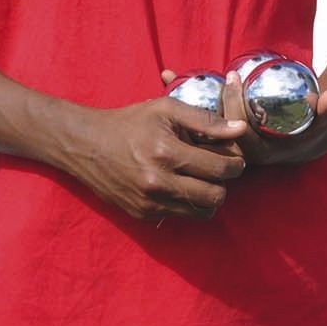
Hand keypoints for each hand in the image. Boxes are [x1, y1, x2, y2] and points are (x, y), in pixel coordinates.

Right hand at [58, 94, 247, 219]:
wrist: (86, 145)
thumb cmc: (130, 122)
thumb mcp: (167, 109)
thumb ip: (206, 120)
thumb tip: (241, 130)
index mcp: (166, 153)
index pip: (220, 170)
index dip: (235, 164)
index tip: (235, 158)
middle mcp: (157, 182)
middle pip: (215, 196)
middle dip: (225, 183)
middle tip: (221, 170)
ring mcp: (148, 202)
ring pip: (201, 212)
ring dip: (210, 197)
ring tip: (204, 179)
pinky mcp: (142, 214)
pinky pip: (180, 216)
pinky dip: (189, 204)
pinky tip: (183, 185)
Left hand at [215, 68, 326, 166]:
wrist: (308, 144)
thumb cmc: (313, 130)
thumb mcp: (324, 121)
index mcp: (261, 154)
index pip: (238, 130)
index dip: (233, 103)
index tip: (236, 77)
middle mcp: (245, 156)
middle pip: (223, 130)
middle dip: (223, 100)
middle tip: (232, 76)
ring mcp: (237, 151)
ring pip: (216, 131)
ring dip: (216, 105)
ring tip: (226, 80)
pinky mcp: (232, 145)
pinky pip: (217, 130)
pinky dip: (215, 112)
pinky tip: (217, 91)